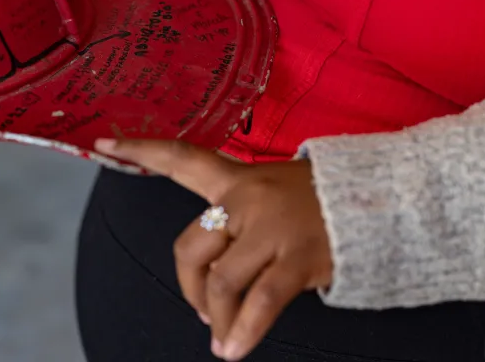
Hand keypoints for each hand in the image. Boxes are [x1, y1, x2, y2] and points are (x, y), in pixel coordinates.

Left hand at [94, 139, 333, 360]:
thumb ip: (241, 218)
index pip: (182, 158)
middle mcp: (247, 199)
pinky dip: (243, 332)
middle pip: (190, 248)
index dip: (140, 149)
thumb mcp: (276, 191)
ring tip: (222, 338)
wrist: (382, 200)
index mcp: (239, 178)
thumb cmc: (325, 200)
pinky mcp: (297, 258)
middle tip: (204, 309)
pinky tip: (235, 350)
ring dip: (215, 317)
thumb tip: (217, 277)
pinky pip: (259, 302)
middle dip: (190, 289)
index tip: (102, 143)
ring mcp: (271, 228)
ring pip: (220, 282)